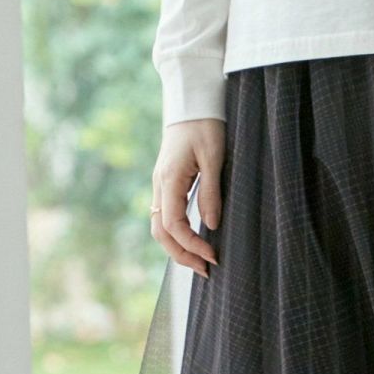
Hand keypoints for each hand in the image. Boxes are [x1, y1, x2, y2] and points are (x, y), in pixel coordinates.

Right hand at [150, 119, 225, 276]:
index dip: (192, 245)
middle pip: (161, 233)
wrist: (192, 102)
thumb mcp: (214, 158)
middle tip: (206, 270)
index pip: (174, 226)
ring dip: (177, 248)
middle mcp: (160, 186)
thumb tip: (211, 225)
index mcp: (169, 180)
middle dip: (181, 255)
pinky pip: (165, 216)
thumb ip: (210, 192)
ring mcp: (160, 185)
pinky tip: (193, 241)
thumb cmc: (206, 125)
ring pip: (160, 227)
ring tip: (200, 262)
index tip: (213, 256)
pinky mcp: (167, 183)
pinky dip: (176, 234)